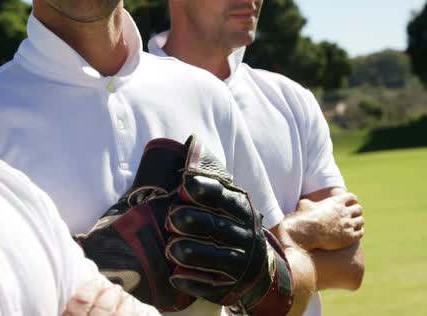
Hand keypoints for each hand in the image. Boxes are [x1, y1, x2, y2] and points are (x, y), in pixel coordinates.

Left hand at [76, 136, 292, 313]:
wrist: (257, 267)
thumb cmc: (228, 224)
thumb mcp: (226, 201)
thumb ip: (208, 180)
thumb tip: (191, 142)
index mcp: (240, 209)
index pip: (225, 198)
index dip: (207, 190)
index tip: (186, 184)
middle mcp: (245, 234)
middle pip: (219, 227)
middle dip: (195, 221)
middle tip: (171, 217)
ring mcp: (241, 262)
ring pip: (219, 257)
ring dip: (195, 253)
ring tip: (172, 249)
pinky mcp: (231, 285)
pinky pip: (213, 284)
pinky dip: (195, 282)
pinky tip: (176, 278)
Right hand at [290, 193, 363, 250]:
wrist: (305, 234)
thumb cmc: (302, 219)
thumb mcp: (304, 204)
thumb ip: (310, 202)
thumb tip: (308, 204)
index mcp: (336, 202)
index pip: (351, 197)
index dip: (350, 201)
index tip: (349, 204)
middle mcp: (344, 212)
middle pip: (358, 209)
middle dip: (355, 212)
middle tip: (351, 215)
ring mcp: (348, 225)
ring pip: (361, 221)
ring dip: (357, 222)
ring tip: (352, 225)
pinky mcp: (349, 238)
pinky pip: (360, 233)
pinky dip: (358, 232)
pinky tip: (353, 233)